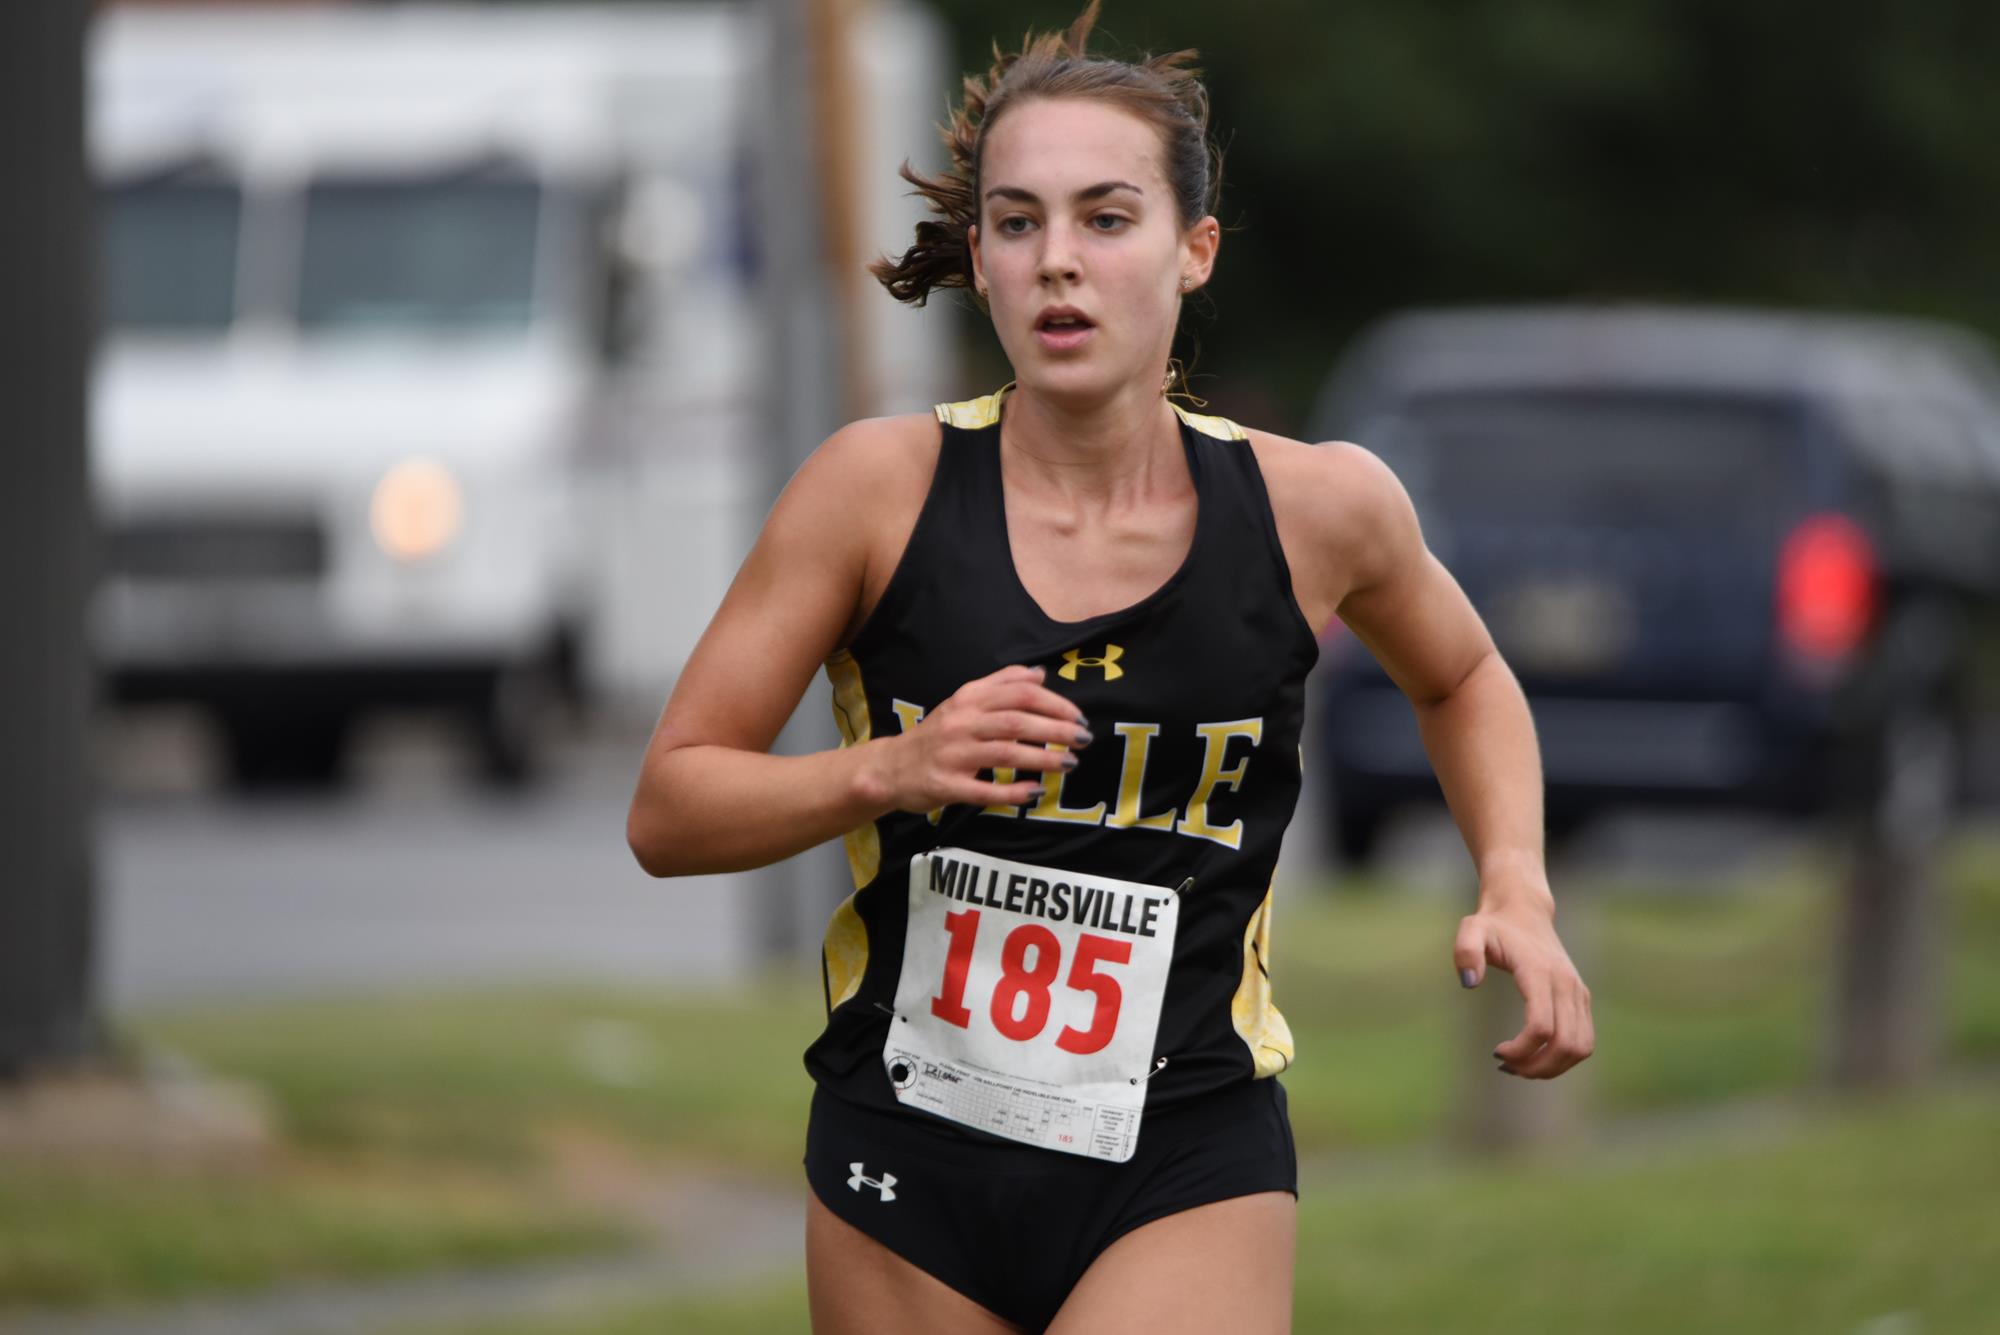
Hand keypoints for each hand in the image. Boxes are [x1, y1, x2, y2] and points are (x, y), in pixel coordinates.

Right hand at [870, 664, 1090, 813]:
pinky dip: (1013, 792)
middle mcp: (961, 723)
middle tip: (1083, 739)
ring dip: (1042, 758)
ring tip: (1069, 763)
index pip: (1018, 693)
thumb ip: (1001, 684)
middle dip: (1056, 729)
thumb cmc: (937, 734)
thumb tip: (1040, 674)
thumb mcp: (964, 701)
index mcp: (968, 699)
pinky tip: (1035, 791)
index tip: (1078, 716)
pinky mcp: (947, 785)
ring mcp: (953, 755)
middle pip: (1016, 722)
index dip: (1054, 703)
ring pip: (1005, 754)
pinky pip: (985, 790)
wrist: (891, 768)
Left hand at [1455, 897, 1594, 1078]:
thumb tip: (1469, 984)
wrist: (1525, 911)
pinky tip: (1535, 1055)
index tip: (1497, 1051)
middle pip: (1566, 1044)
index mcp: (1540, 972)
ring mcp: (1578, 992)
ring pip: (1580, 1047)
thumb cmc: (1494, 925)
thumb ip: (1465, 951)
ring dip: (1553, 1067)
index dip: (1521, 1049)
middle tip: (1507, 1067)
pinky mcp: (1582, 999)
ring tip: (1521, 1066)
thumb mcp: (1470, 929)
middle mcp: (1566, 984)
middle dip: (1537, 1066)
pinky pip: (1584, 1041)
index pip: (1542, 1027)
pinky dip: (1564, 1058)